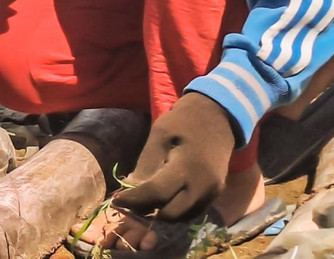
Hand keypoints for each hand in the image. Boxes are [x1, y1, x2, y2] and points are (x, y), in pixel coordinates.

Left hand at [113, 92, 236, 221]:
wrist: (218, 117)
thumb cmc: (184, 122)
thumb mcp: (159, 135)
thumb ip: (147, 163)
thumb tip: (131, 187)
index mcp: (188, 167)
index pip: (157, 193)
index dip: (134, 200)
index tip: (115, 200)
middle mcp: (203, 186)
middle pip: (170, 213)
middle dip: (147, 211)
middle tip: (129, 201)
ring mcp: (212, 192)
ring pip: (182, 216)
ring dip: (161, 213)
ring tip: (142, 201)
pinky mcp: (214, 194)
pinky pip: (191, 211)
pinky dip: (175, 210)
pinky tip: (160, 199)